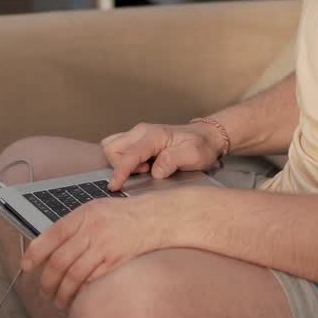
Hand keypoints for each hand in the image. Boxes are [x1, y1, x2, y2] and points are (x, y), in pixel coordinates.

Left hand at [20, 194, 164, 308]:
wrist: (153, 218)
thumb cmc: (122, 214)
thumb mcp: (94, 209)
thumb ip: (72, 225)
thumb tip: (48, 244)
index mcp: (83, 215)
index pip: (52, 235)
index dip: (35, 253)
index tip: (26, 266)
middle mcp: (92, 230)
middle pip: (60, 261)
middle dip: (47, 281)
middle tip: (43, 292)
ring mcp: (104, 246)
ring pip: (73, 275)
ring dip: (62, 292)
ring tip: (57, 300)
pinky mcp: (115, 260)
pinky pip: (91, 280)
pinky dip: (80, 290)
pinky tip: (76, 296)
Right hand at [101, 122, 224, 190]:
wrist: (206, 136)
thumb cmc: (200, 145)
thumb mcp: (193, 154)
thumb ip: (172, 160)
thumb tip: (155, 171)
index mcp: (153, 135)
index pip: (129, 154)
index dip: (120, 171)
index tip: (114, 186)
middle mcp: (141, 132)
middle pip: (112, 147)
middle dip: (120, 165)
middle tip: (144, 172)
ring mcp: (138, 135)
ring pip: (112, 147)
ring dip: (121, 163)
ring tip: (144, 169)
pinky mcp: (137, 141)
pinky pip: (119, 150)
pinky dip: (124, 161)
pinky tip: (143, 166)